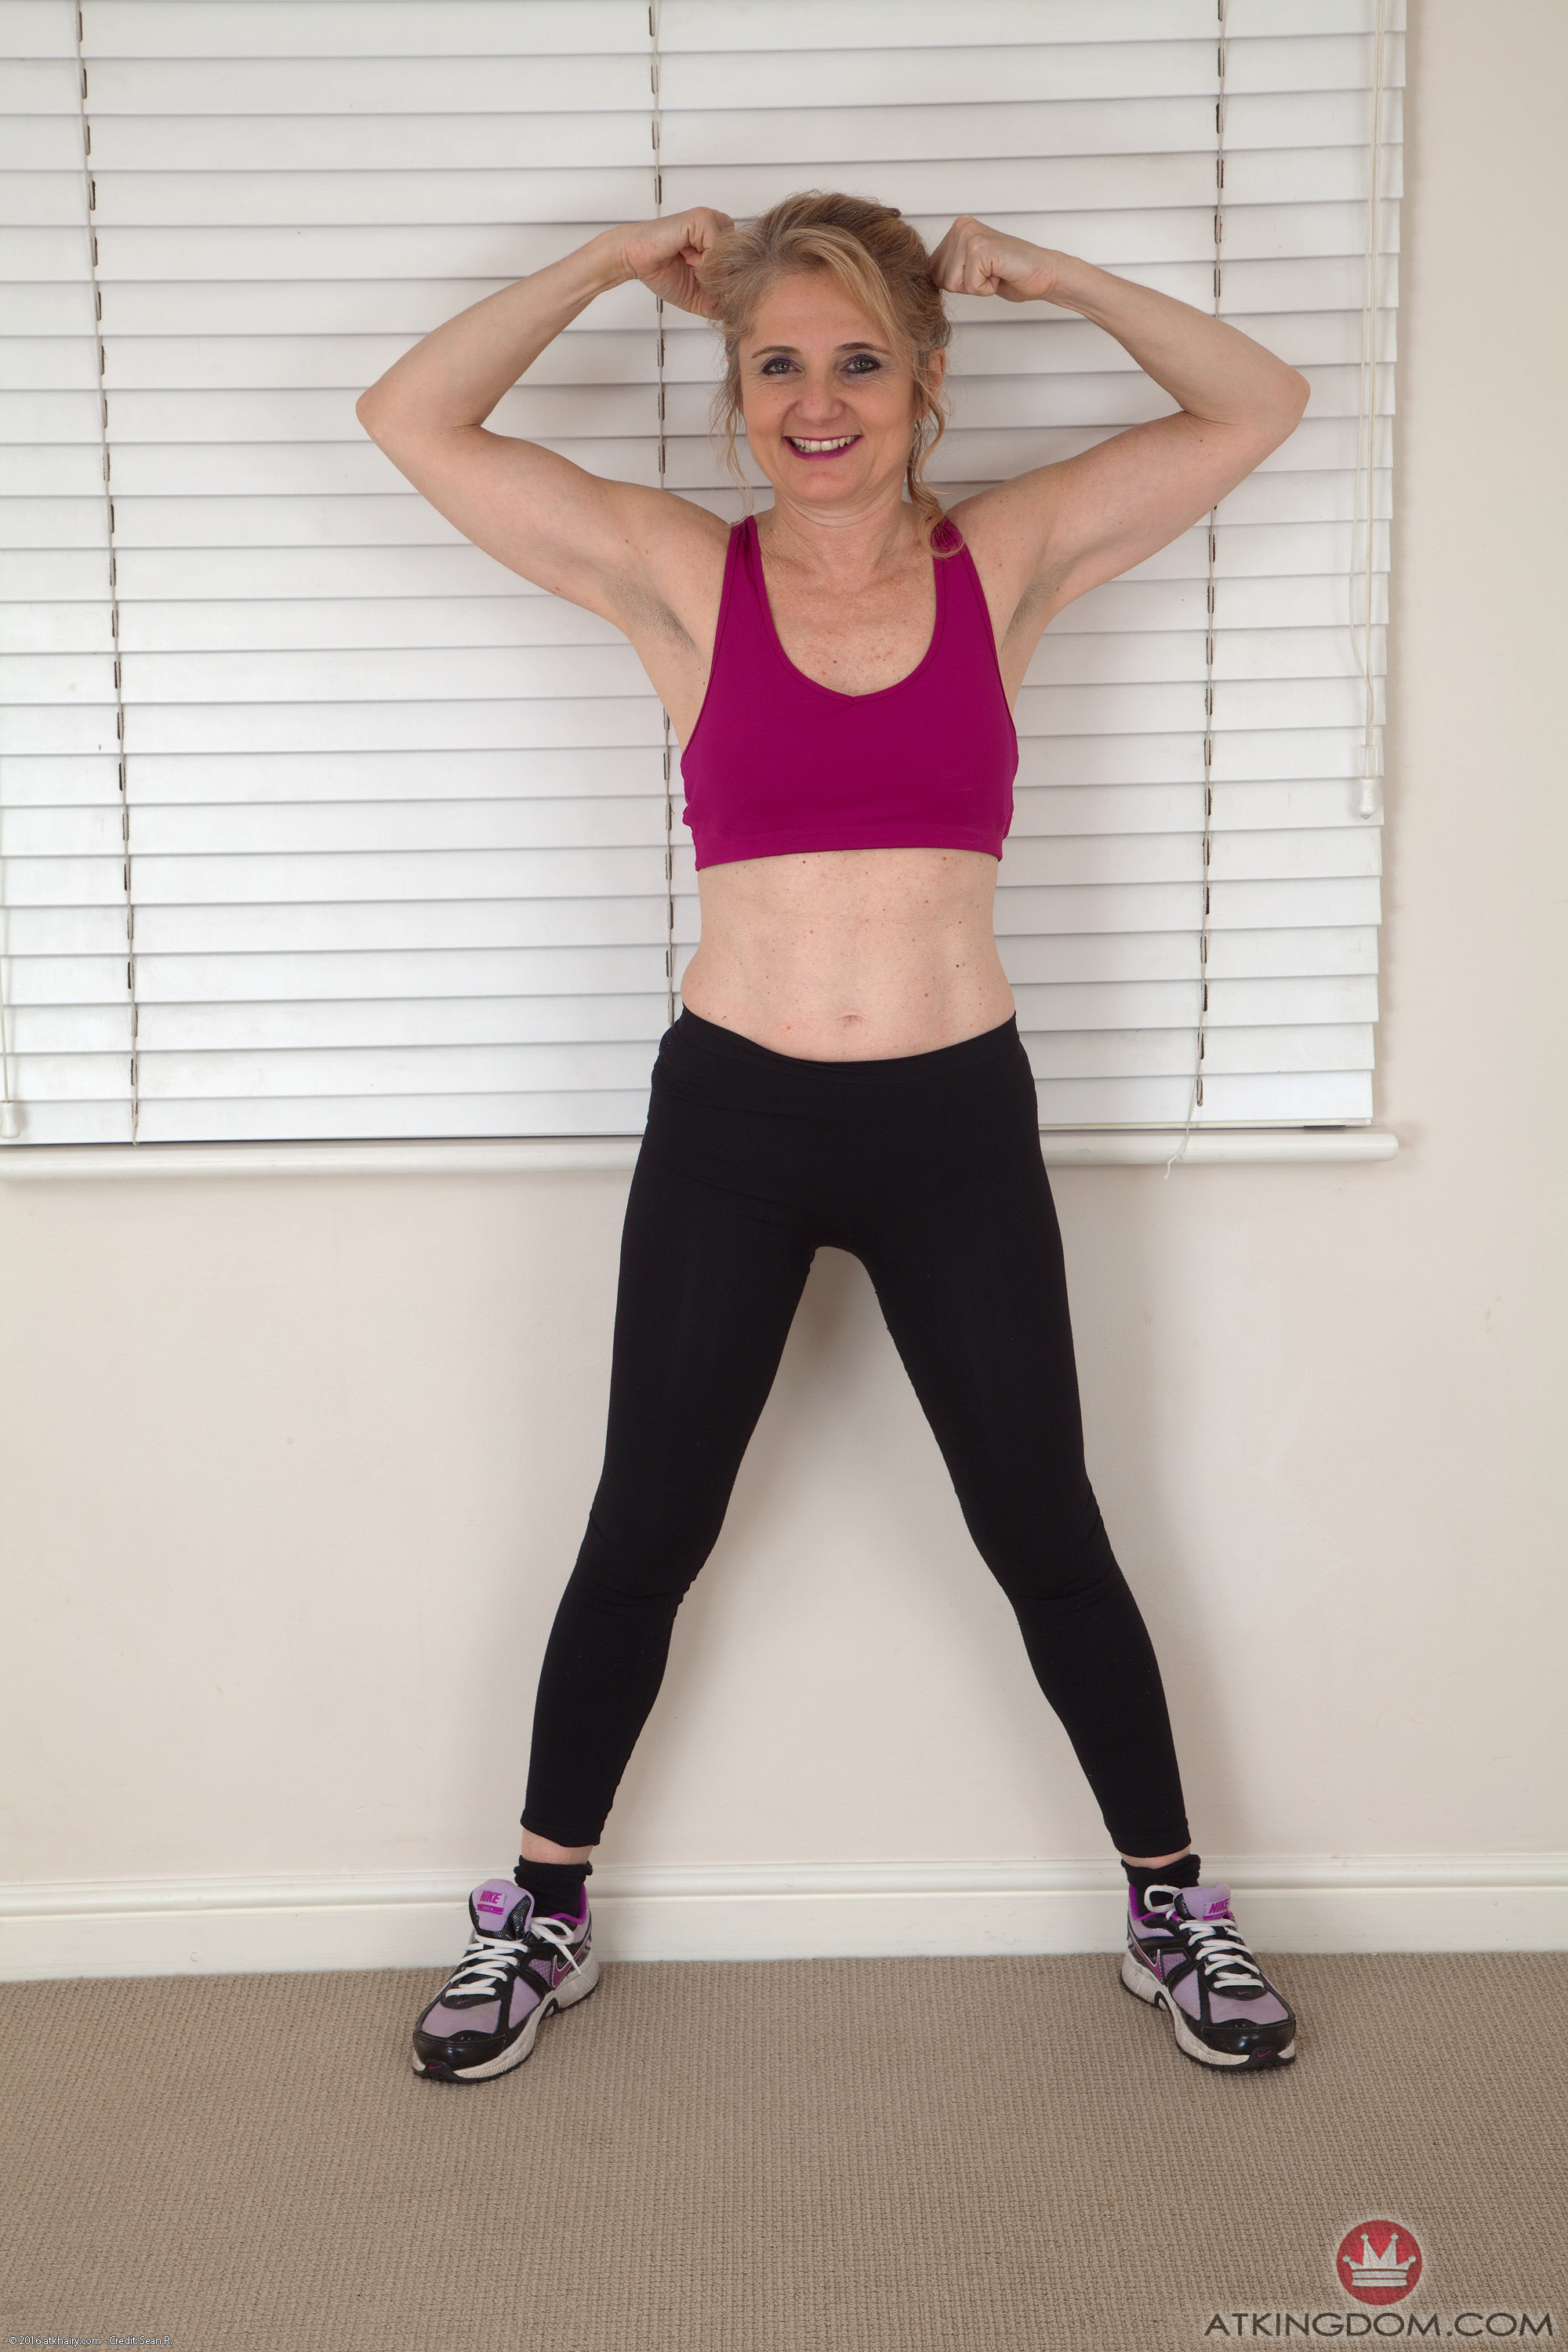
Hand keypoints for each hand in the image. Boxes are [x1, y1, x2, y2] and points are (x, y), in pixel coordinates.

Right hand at [614, 208, 735, 317]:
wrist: (636, 261)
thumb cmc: (662, 270)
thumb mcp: (698, 295)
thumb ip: (718, 302)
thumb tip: (734, 310)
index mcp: (719, 239)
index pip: (740, 266)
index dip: (722, 283)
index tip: (699, 278)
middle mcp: (718, 225)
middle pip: (738, 263)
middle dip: (717, 277)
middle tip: (692, 270)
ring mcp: (711, 219)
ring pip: (729, 257)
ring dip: (708, 269)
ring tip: (688, 262)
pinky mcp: (702, 219)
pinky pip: (718, 249)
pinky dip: (703, 262)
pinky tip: (687, 257)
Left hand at [930, 216, 1060, 303]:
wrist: (1042, 273)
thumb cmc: (1010, 273)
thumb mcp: (970, 269)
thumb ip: (948, 268)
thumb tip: (919, 281)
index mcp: (956, 229)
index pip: (932, 272)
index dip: (957, 282)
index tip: (980, 271)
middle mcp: (961, 227)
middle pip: (941, 279)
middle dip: (966, 285)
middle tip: (990, 272)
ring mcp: (970, 235)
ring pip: (953, 284)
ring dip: (976, 287)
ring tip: (995, 272)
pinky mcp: (980, 248)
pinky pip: (970, 286)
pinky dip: (986, 288)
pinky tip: (1000, 273)